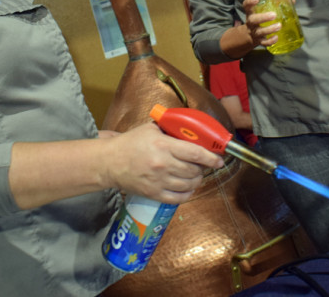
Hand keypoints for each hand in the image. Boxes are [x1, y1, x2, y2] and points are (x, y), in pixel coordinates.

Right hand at [102, 122, 223, 203]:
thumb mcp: (150, 129)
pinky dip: (187, 193)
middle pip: (194, 170)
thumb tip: (191, 130)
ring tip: (194, 174)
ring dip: (196, 180)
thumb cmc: (130, 143)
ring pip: (189, 185)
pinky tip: (187, 187)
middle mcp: (163, 165)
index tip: (219, 160)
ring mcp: (159, 182)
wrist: (109, 163)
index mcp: (163, 146)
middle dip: (203, 168)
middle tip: (203, 165)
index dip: (211, 158)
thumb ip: (170, 129)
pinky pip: (179, 198)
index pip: (195, 153)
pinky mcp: (154, 194)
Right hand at [241, 0, 280, 48]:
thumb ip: (276, 5)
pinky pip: (264, 42)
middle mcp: (251, 22)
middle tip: (274, 15)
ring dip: (269, 29)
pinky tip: (276, 38)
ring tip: (279, 26)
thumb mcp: (263, 11)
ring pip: (260, 32)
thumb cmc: (260, 19)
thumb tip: (292, 1)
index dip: (250, 2)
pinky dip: (270, 41)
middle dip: (263, 18)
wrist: (250, 35)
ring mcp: (254, 32)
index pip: (246, 5)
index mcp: (251, 12)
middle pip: (253, 20)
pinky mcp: (259, 41)